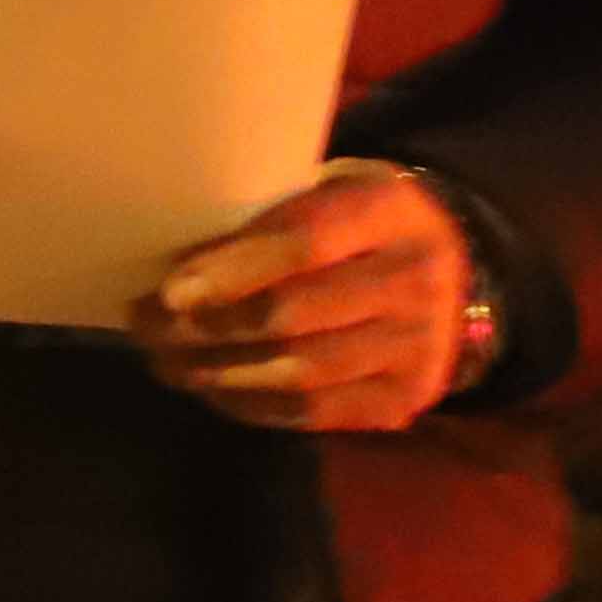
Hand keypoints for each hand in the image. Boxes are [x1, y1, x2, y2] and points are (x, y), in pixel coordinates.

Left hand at [137, 165, 471, 431]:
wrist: (456, 269)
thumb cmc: (360, 220)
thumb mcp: (328, 189)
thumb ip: (268, 217)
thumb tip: (175, 265)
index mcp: (387, 212)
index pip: (303, 243)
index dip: (230, 270)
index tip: (169, 289)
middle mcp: (412, 281)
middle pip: (292, 316)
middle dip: (205, 327)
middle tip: (146, 327)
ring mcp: (416, 347)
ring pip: (299, 372)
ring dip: (218, 372)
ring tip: (165, 362)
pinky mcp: (406, 399)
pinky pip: (314, 412)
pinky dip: (252, 405)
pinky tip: (212, 389)